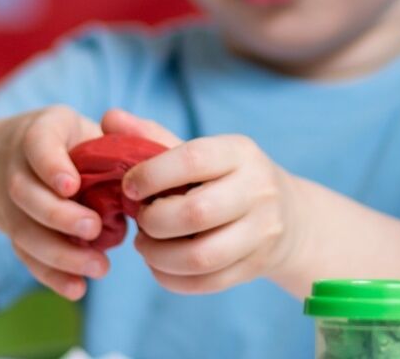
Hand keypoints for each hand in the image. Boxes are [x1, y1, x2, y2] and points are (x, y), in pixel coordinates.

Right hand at [0, 106, 108, 299]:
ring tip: (100, 267)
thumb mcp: (88, 125)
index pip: (38, 145)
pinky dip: (51, 275)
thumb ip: (120, 137)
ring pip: (24, 231)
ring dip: (59, 253)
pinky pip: (26, 256)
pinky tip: (77, 289)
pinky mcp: (14, 231)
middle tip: (94, 229)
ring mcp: (10, 203)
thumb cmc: (71, 140)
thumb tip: (151, 156)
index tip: (71, 186)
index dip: (51, 166)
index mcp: (40, 132)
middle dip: (59, 216)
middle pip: (26, 195)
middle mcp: (16, 167)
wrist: (7, 155)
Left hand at [103, 109, 304, 293]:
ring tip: (146, 245)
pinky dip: (171, 279)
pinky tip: (161, 265)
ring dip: (158, 256)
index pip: (193, 160)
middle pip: (195, 213)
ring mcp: (262, 231)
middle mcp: (258, 190)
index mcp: (240, 153)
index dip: (150, 175)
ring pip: (201, 256)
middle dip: (153, 221)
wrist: (289, 217)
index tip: (129, 187)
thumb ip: (152, 137)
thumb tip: (109, 117)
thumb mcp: (202, 153)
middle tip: (140, 219)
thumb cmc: (228, 179)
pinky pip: (206, 283)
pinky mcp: (256, 266)